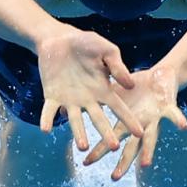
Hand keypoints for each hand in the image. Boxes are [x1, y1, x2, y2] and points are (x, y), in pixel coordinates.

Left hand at [37, 26, 143, 150]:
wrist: (60, 39)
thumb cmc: (87, 43)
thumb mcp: (107, 51)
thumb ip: (117, 66)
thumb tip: (130, 85)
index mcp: (103, 89)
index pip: (119, 107)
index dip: (129, 119)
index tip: (139, 132)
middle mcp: (88, 99)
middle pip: (99, 119)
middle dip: (106, 133)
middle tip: (114, 147)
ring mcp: (70, 100)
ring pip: (75, 120)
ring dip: (78, 133)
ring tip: (83, 147)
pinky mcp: (52, 96)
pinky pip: (49, 111)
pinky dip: (47, 119)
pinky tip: (46, 129)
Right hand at [83, 65, 186, 179]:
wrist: (162, 75)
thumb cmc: (138, 85)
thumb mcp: (115, 88)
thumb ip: (98, 96)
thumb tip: (76, 99)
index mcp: (126, 120)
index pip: (111, 138)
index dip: (99, 150)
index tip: (86, 163)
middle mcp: (140, 123)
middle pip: (130, 146)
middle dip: (123, 162)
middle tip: (114, 178)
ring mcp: (154, 117)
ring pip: (151, 137)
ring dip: (149, 151)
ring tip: (145, 165)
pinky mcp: (168, 106)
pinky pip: (174, 114)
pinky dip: (178, 120)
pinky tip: (183, 127)